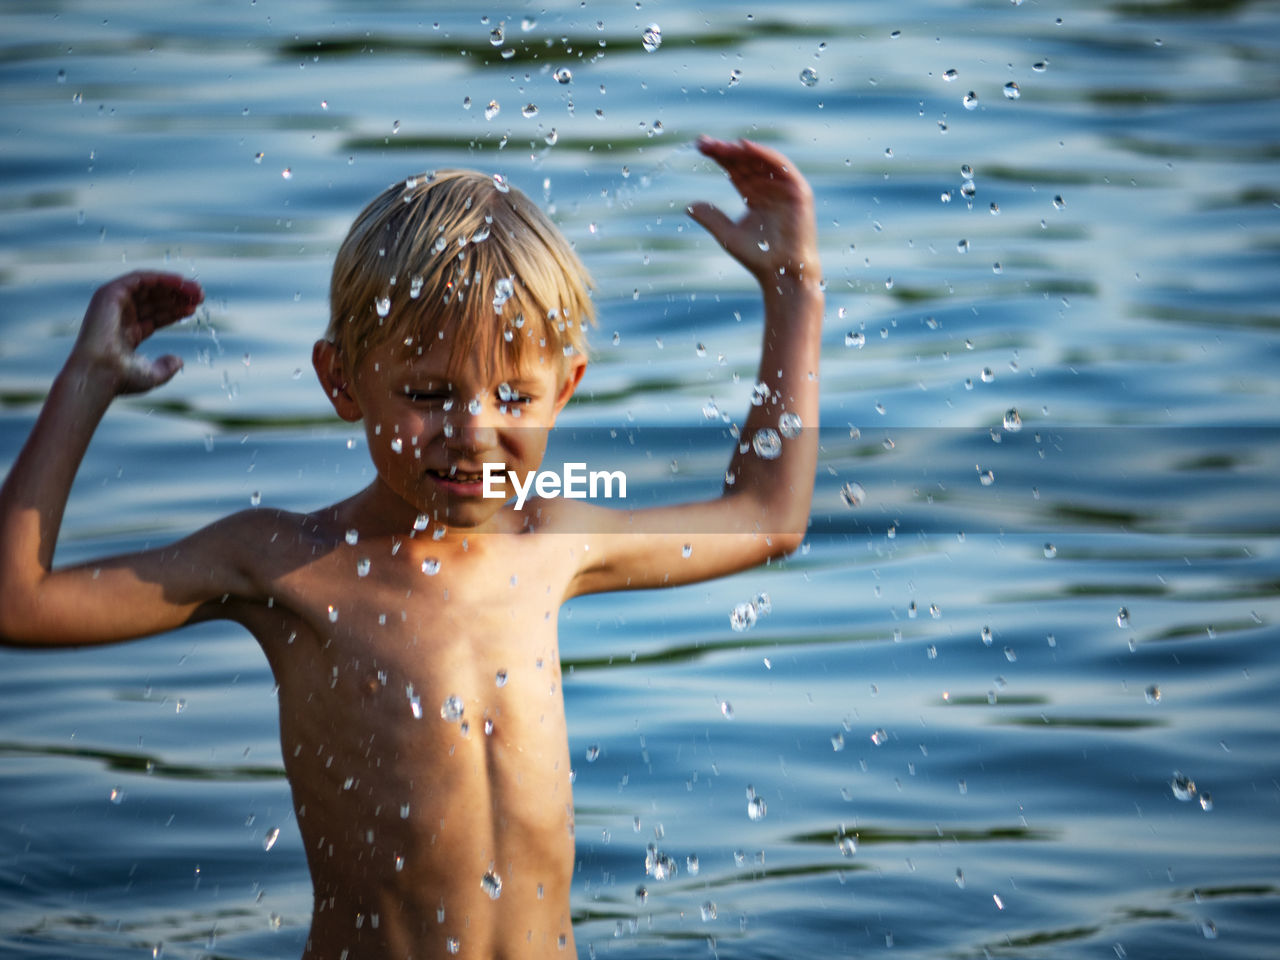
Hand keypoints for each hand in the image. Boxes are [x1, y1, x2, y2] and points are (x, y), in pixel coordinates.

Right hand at [72, 271, 203, 394]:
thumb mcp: (152, 375)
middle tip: (201, 296)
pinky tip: (181, 282)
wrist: (100, 373)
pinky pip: (139, 279)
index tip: (194, 308)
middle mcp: (119, 317)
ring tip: (197, 290)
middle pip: (153, 300)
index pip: (155, 316)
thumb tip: (179, 361)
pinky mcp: (109, 294)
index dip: (175, 310)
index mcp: (127, 333)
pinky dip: (161, 277)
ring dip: (174, 286)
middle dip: (178, 296)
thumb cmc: (121, 378)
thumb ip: (166, 368)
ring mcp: (113, 304)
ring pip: (148, 288)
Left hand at [687, 136, 819, 287]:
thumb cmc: (759, 257)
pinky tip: (745, 147)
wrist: (783, 272)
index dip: (719, 156)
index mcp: (754, 195)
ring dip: (742, 150)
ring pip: (761, 160)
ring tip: (722, 145)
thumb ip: (711, 217)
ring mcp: (784, 187)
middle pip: (745, 161)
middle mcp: (769, 187)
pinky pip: (781, 166)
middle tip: (704, 143)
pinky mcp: (798, 190)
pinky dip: (765, 154)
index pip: (735, 169)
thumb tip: (687, 206)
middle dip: (725, 150)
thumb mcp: (727, 235)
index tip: (699, 146)